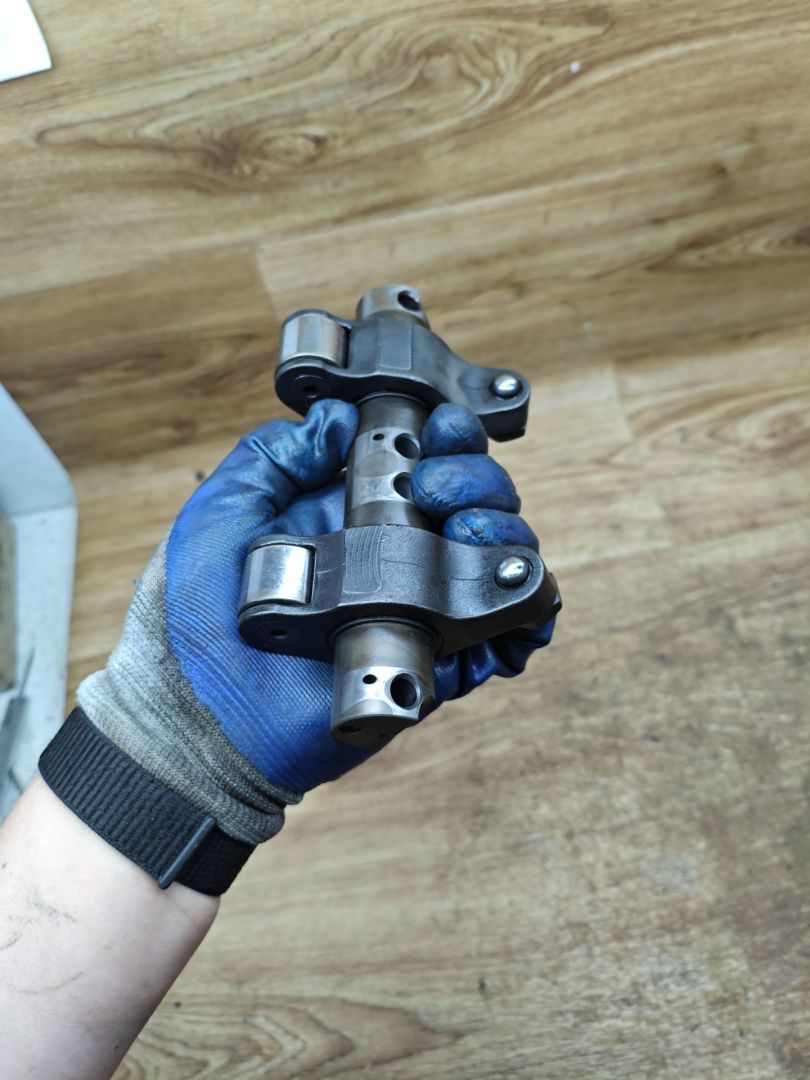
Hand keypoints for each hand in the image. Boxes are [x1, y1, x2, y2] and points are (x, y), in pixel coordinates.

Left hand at [74, 400, 554, 844]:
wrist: (204, 718)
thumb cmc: (197, 617)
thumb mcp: (222, 512)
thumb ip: (274, 454)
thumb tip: (337, 417)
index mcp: (354, 512)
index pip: (426, 459)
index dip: (449, 438)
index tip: (442, 430)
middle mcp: (398, 554)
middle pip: (477, 501)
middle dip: (478, 480)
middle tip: (437, 491)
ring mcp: (423, 606)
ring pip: (502, 556)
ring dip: (507, 535)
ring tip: (469, 537)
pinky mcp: (441, 660)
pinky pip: (508, 630)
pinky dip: (530, 611)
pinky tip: (517, 600)